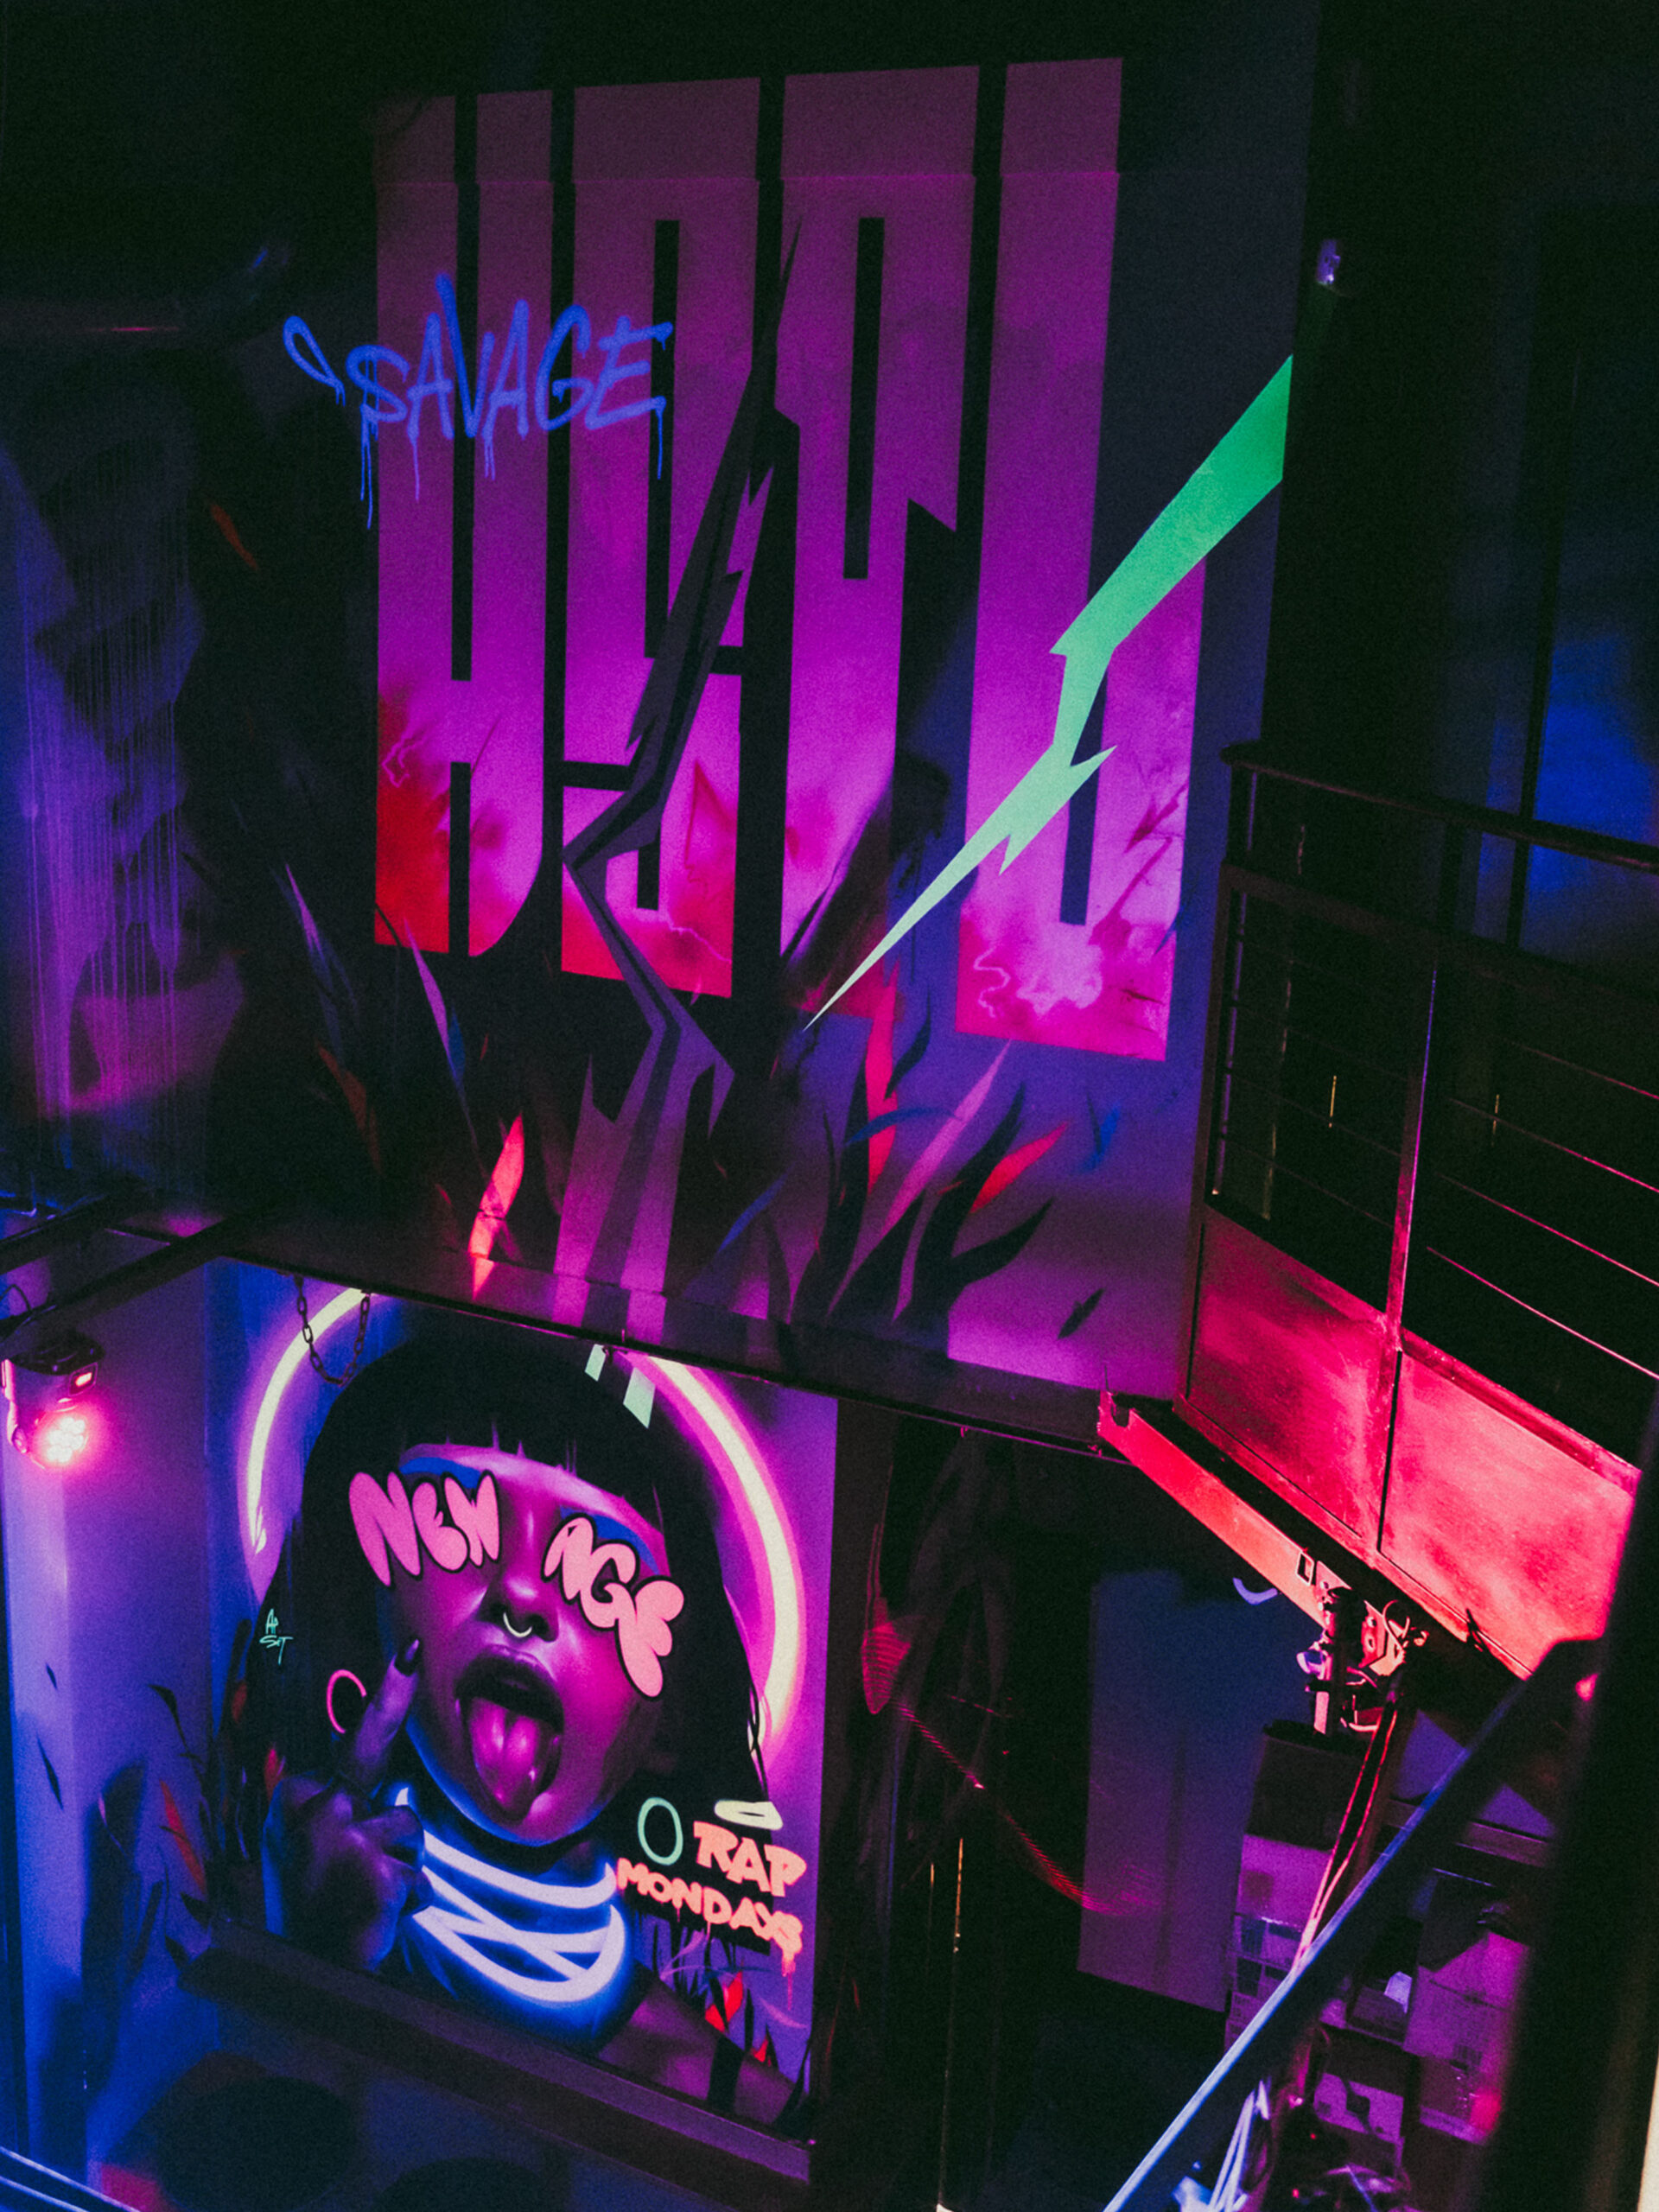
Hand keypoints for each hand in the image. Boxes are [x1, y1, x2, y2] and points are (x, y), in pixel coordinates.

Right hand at [263, 1638, 425, 1970]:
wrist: (301, 1990)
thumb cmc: (312, 1917)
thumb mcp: (311, 1854)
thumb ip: (343, 1814)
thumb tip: (389, 1788)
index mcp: (294, 1800)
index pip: (351, 1744)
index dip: (387, 1697)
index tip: (408, 1652)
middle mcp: (314, 1808)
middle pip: (374, 1758)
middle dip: (391, 1694)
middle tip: (412, 1650)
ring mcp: (343, 1837)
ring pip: (409, 1831)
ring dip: (402, 1869)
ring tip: (364, 1903)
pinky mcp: (375, 1870)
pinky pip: (418, 1876)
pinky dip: (408, 1902)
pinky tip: (376, 1922)